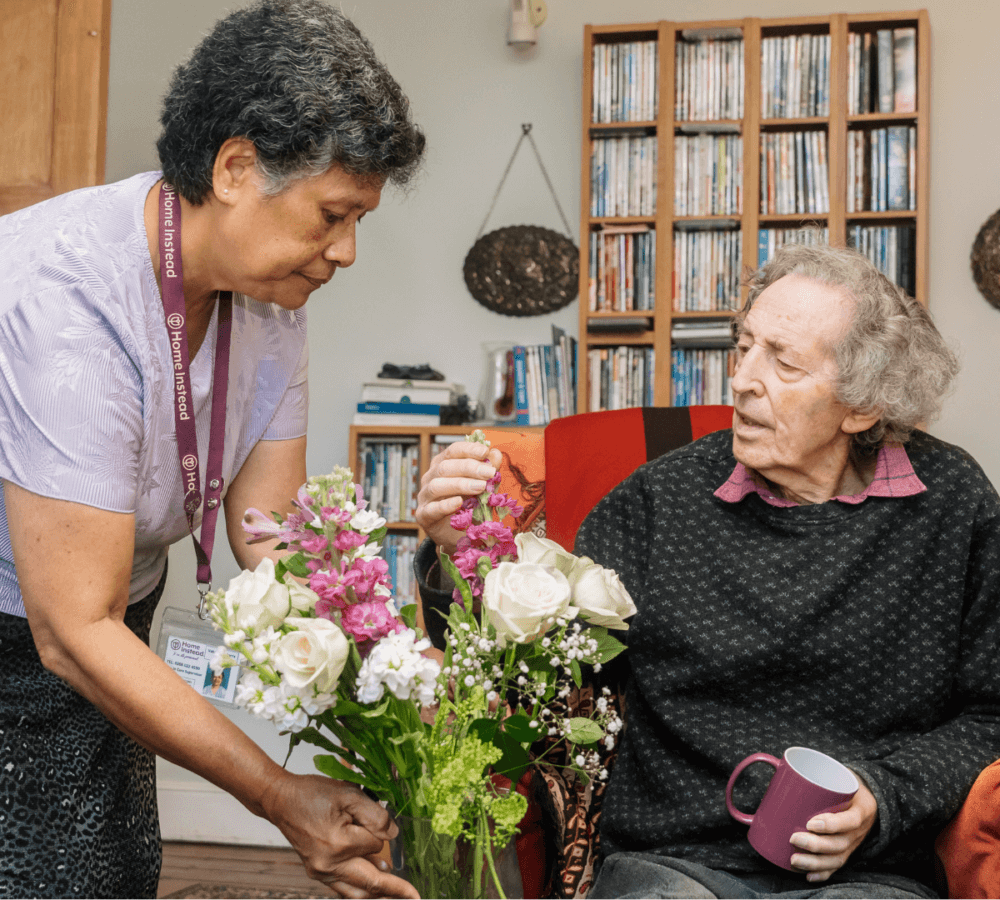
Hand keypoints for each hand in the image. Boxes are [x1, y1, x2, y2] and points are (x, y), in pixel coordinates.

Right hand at [261, 772, 418, 898]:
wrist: (281, 800)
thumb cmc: (312, 794)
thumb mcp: (348, 794)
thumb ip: (374, 815)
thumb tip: (393, 835)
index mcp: (338, 845)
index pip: (375, 846)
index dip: (383, 833)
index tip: (387, 824)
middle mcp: (329, 865)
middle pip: (369, 884)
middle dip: (395, 890)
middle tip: (415, 897)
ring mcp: (321, 872)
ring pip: (356, 892)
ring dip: (378, 894)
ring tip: (399, 896)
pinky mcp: (317, 872)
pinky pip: (343, 887)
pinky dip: (360, 888)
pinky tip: (374, 885)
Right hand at [415, 441, 501, 553]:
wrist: (459, 535)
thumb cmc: (469, 506)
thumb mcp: (483, 487)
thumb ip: (488, 471)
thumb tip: (495, 454)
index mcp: (443, 465)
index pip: (452, 451)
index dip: (468, 449)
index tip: (485, 451)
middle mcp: (431, 478)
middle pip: (444, 467)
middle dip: (469, 467)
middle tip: (489, 473)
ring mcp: (425, 497)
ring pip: (437, 485)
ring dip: (460, 484)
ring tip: (480, 487)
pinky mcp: (424, 515)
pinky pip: (432, 508)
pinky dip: (446, 504)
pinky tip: (459, 502)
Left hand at [789, 782, 877, 882]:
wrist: (869, 797)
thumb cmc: (847, 784)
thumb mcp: (841, 775)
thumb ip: (816, 772)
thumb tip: (779, 765)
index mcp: (861, 808)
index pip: (850, 821)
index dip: (831, 825)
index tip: (810, 823)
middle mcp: (859, 830)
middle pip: (840, 844)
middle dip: (816, 846)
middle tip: (793, 838)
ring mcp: (853, 843)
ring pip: (837, 859)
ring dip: (815, 863)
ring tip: (794, 860)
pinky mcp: (847, 851)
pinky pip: (836, 866)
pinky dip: (822, 873)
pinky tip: (807, 875)